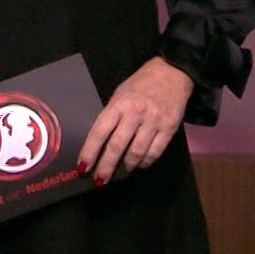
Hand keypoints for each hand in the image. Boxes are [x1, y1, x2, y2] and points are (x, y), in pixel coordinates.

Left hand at [77, 56, 192, 184]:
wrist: (171, 73)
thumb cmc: (140, 85)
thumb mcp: (120, 94)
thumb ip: (111, 116)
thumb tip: (99, 143)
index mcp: (118, 104)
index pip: (99, 131)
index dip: (90, 151)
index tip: (83, 167)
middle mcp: (135, 113)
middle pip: (116, 146)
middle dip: (106, 166)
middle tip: (100, 179)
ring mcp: (153, 121)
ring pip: (136, 152)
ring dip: (127, 166)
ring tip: (121, 171)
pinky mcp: (169, 128)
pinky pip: (155, 152)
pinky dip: (145, 162)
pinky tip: (139, 164)